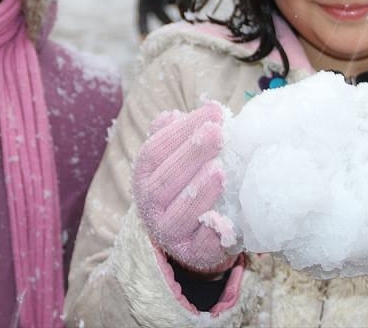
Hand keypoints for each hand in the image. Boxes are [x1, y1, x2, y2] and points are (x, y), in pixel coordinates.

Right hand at [132, 101, 236, 272]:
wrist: (183, 232)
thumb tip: (173, 115)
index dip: (181, 131)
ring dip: (199, 193)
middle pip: (164, 182)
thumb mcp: (169, 157)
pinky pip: (199, 248)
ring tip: (220, 171)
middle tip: (216, 133)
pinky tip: (224, 220)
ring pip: (178, 216)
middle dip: (190, 156)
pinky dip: (210, 236)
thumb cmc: (180, 183)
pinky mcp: (192, 254)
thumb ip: (171, 134)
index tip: (212, 113)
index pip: (155, 150)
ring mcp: (169, 232)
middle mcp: (149, 206)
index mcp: (143, 177)